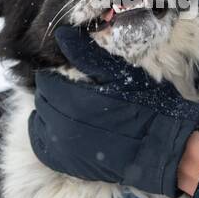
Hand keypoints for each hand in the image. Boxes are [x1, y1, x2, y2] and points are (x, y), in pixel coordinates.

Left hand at [28, 25, 198, 196]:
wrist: (159, 145)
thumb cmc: (142, 104)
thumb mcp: (116, 72)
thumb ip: (84, 53)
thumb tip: (60, 34)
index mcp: (69, 98)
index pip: (45, 80)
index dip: (56, 75)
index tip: (68, 74)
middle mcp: (59, 124)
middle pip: (41, 100)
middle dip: (52, 92)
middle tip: (71, 90)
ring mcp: (62, 147)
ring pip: (39, 122)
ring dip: (49, 113)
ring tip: (68, 109)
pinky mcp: (66, 163)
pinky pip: (41, 146)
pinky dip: (46, 134)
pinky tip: (60, 128)